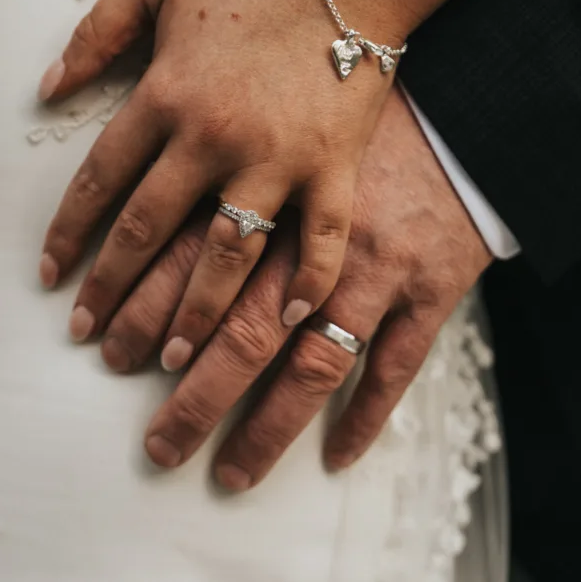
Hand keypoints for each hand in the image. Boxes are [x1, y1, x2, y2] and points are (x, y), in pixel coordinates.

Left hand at [39, 0, 403, 371]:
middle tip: (96, 340)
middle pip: (151, 232)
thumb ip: (96, 33)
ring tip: (171, 356)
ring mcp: (278, 159)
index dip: (72, 235)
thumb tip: (49, 89)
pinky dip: (310, 281)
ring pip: (227, 254)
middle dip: (116, 292)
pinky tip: (294, 320)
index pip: (102, 182)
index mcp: (167, 94)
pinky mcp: (335, 168)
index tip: (55, 279)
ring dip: (196, 311)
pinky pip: (321, 240)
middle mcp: (215, 138)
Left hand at [99, 86, 492, 484]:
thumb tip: (162, 235)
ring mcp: (377, 272)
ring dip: (270, 428)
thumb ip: (229, 176)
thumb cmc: (366, 121)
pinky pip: (396, 368)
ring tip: (232, 474)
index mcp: (273, 195)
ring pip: (315, 365)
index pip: (191, 271)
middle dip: (195, 400)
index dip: (146, 321)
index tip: (111, 361)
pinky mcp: (430, 290)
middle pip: (244, 336)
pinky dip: (366, 418)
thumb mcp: (286, 129)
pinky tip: (336, 457)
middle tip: (160, 448)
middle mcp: (318, 244)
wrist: (469, 107)